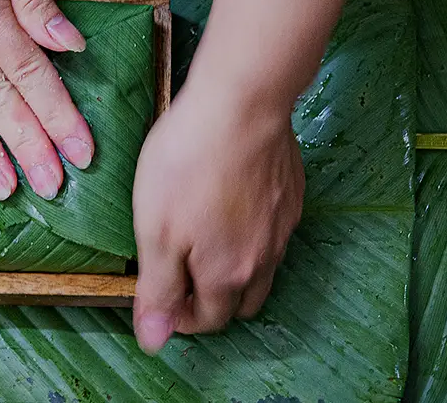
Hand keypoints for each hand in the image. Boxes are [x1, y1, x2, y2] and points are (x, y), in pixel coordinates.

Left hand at [131, 82, 303, 352]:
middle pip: (241, 303)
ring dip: (234, 269)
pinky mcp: (291, 195)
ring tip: (204, 243)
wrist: (242, 104)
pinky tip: (232, 208)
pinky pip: (274, 232)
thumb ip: (158, 290)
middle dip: (211, 301)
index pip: (209, 321)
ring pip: (262, 268)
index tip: (158, 299)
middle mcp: (264, 259)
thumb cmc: (189, 164)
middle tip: (180, 277)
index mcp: (227, 274)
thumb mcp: (155, 231)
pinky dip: (253, 236)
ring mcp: (283, 226)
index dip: (180, 318)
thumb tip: (154, 341)